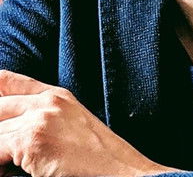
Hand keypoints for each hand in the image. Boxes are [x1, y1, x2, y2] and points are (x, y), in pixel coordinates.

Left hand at [0, 70, 174, 176]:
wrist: (125, 176)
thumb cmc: (100, 166)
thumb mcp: (70, 132)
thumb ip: (42, 123)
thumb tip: (8, 138)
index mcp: (57, 96)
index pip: (6, 81)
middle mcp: (48, 100)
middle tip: (2, 154)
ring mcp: (41, 116)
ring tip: (5, 168)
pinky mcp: (34, 139)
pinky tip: (8, 175)